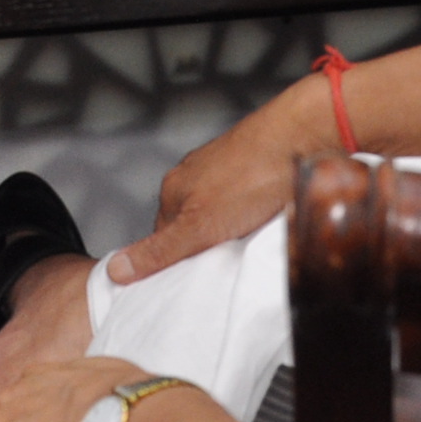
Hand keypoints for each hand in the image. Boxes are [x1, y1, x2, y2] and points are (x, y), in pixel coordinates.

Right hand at [105, 96, 309, 284]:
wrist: (304, 138)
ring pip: (222, 216)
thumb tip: (116, 269)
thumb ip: (159, 250)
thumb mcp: (198, 227)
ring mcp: (228, 171)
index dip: (174, 262)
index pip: (161, 237)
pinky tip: (270, 228)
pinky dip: (255, 220)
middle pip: (191, 225)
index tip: (188, 282)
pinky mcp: (258, 171)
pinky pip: (249, 206)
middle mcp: (197, 175)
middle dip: (204, 248)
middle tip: (222, 267)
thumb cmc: (252, 175)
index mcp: (175, 187)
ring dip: (232, 234)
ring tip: (249, 248)